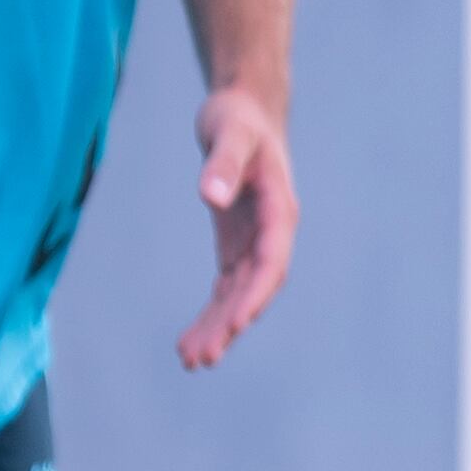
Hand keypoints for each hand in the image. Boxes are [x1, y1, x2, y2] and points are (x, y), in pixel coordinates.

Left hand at [178, 83, 297, 368]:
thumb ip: (222, 163)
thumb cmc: (239, 118)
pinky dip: (212, 313)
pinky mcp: (235, 245)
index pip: (271, 262)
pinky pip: (226, 288)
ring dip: (219, 328)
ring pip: (239, 295)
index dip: (256, 294)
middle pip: (254, 289)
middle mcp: (272, 234)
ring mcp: (254, 242)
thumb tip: (212, 196)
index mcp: (279, 210)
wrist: (245, 111)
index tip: (237, 323)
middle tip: (201, 358)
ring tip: (190, 360)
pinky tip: (191, 339)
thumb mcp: (229, 132)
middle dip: (230, 324)